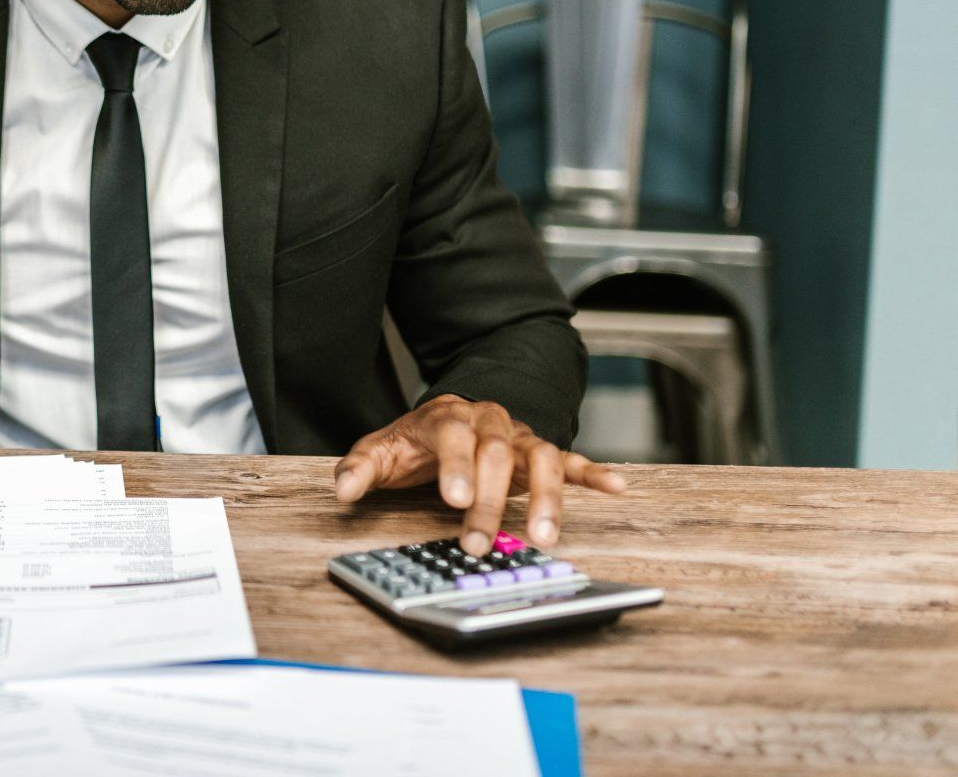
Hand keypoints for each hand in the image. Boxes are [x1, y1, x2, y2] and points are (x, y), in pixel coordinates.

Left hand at [332, 396, 625, 556]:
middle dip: (488, 501)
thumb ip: (360, 468)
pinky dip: (592, 473)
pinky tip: (616, 487)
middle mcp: (488, 422)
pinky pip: (570, 460)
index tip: (454, 499)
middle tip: (477, 542)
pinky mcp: (540, 454)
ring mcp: (517, 438)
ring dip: (544, 498)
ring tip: (544, 537)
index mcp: (447, 417)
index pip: (454, 436)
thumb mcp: (380, 451)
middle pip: (495, 455)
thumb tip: (342, 490)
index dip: (456, 466)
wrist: (448, 417)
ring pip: (539, 459)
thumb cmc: (414, 442)